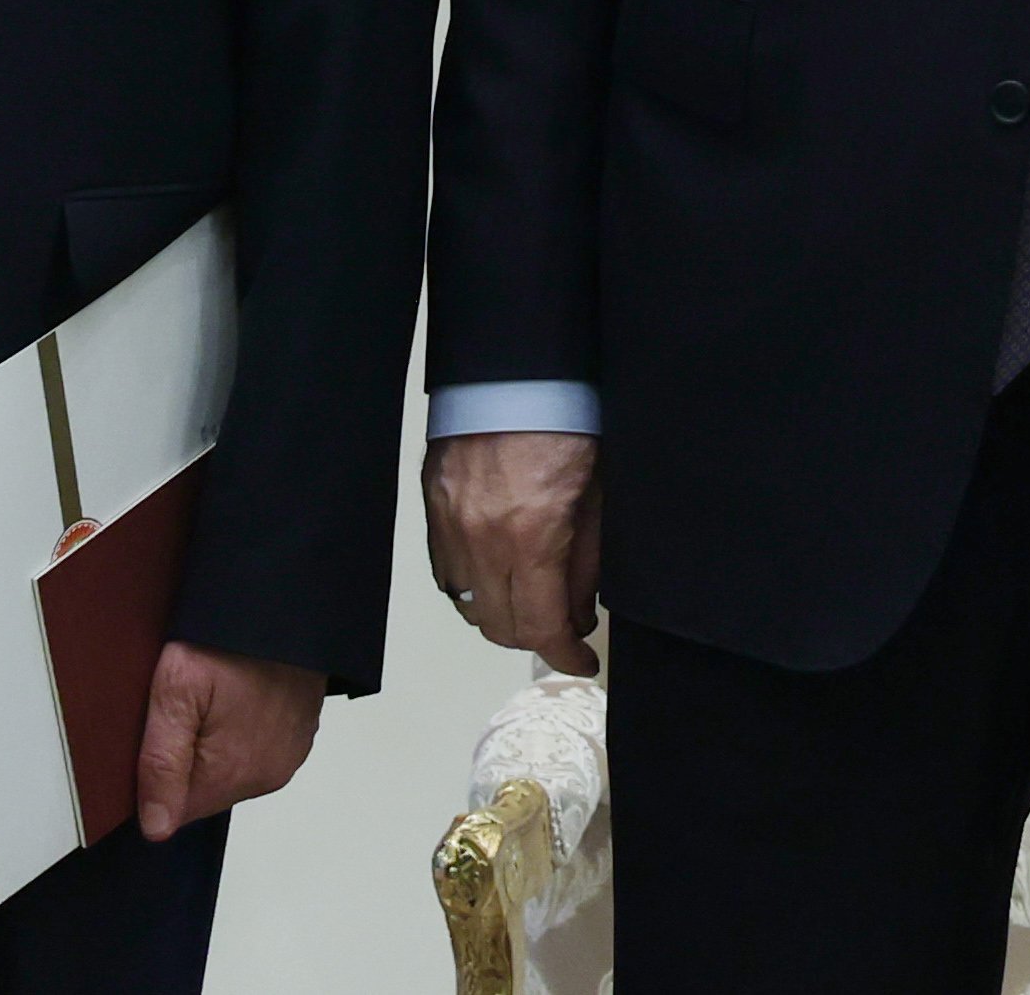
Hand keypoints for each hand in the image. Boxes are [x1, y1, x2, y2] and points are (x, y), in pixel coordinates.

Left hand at [135, 643, 323, 840]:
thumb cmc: (224, 639)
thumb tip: (156, 831)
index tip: (158, 730)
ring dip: (215, 747)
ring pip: (231, 770)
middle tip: (184, 706)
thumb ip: (162, 763)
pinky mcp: (301, 734)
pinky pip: (257, 750)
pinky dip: (242, 732)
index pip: (175, 809)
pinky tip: (236, 698)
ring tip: (211, 698)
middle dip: (187, 758)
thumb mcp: (176, 688)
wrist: (282, 597)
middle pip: (204, 789)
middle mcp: (267, 776)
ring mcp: (289, 755)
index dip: (157, 774)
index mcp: (233, 774)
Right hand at [423, 429, 602, 674]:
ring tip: (531, 597)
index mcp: (530, 536)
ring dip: (502, 615)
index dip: (565, 655)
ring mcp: (449, 524)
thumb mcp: (597, 495)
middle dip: (536, 637)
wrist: (514, 368)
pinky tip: (498, 570)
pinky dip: (473, 585)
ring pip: (468, 606)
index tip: (583, 661)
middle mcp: (481, 540)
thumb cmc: (567, 422)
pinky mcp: (431, 507)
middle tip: (564, 625)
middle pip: (500, 627)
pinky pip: (447, 573)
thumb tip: (579, 614)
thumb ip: (588, 563)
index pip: (541, 627)